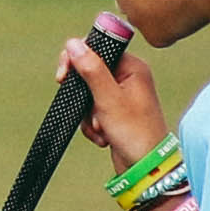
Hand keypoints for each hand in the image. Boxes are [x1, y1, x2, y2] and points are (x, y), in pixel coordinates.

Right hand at [66, 21, 161, 164]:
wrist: (145, 167)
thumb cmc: (135, 133)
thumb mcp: (108, 99)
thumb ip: (91, 70)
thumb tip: (73, 43)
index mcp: (133, 67)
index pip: (97, 48)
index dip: (77, 58)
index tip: (64, 75)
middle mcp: (128, 78)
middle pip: (89, 72)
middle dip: (83, 95)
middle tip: (84, 107)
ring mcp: (121, 95)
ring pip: (87, 93)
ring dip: (87, 114)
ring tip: (100, 127)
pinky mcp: (115, 112)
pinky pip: (90, 109)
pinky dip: (91, 124)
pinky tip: (103, 136)